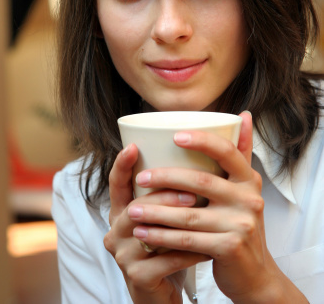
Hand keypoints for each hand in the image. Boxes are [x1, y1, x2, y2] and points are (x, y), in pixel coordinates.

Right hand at [104, 143, 208, 303]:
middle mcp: (116, 232)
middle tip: (192, 193)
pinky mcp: (138, 277)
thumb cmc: (166, 247)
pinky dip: (189, 252)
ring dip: (176, 222)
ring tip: (201, 213)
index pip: (116, 184)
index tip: (133, 146)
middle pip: (134, 207)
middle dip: (162, 197)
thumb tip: (200, 154)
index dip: (121, 165)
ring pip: (148, 233)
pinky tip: (209, 246)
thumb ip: (170, 190)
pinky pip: (165, 261)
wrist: (159, 295)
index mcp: (121, 212)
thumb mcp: (163, 217)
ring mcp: (124, 256)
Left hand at [130, 112, 307, 302]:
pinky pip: (187, 240)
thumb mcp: (245, 189)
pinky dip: (161, 237)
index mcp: (249, 179)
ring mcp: (241, 224)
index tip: (175, 136)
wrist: (255, 274)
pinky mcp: (229, 248)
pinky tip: (143, 233)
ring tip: (132, 209)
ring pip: (188, 214)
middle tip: (140, 178)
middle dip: (165, 178)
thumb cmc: (240, 223)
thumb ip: (241, 153)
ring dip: (155, 211)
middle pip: (200, 181)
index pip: (227, 151)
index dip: (202, 140)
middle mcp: (249, 199)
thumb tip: (242, 114)